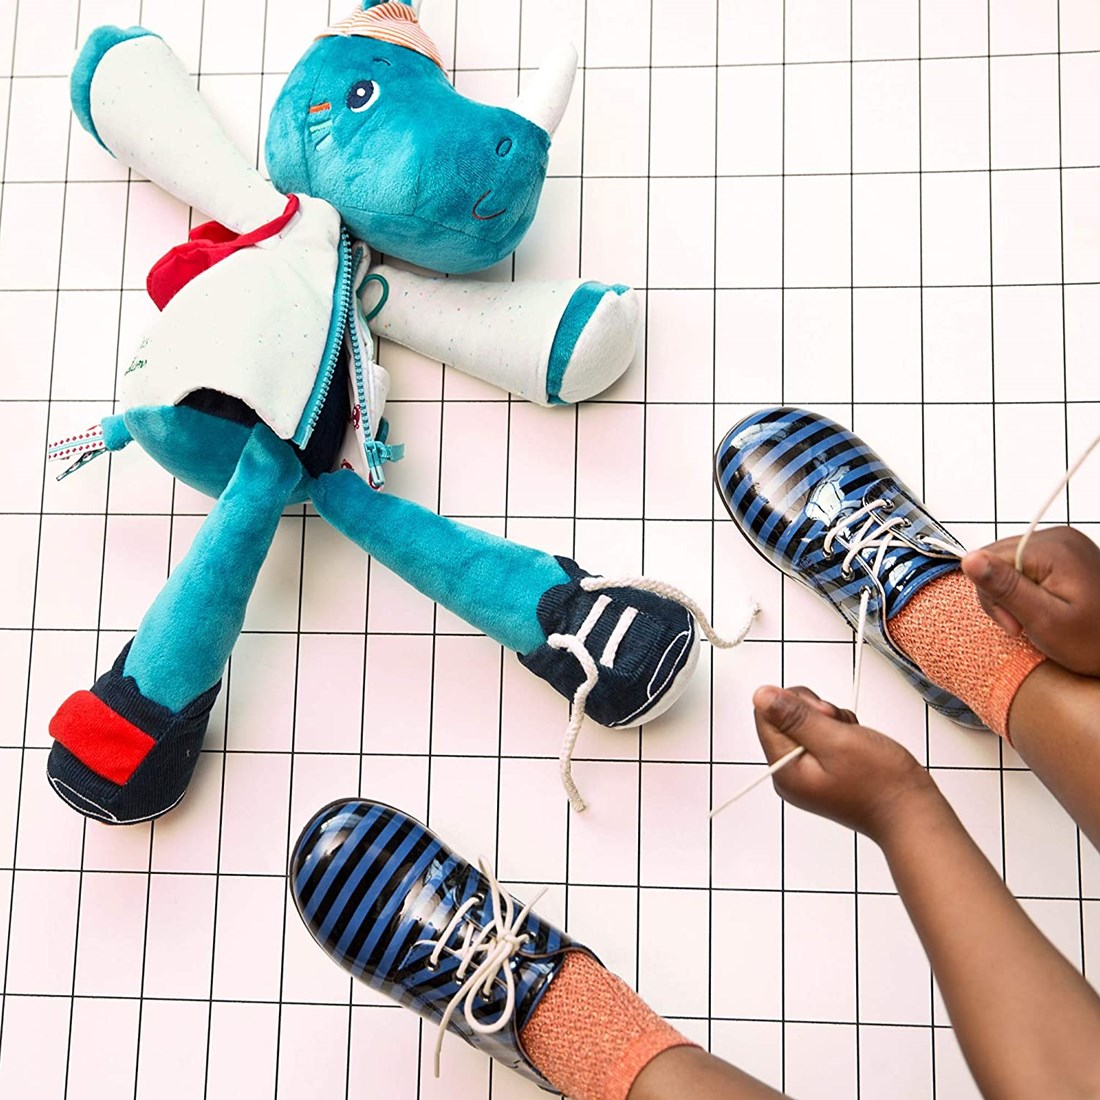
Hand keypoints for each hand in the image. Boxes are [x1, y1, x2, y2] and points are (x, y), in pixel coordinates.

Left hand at [752, 685, 934, 842]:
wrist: (911, 812)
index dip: (794, 704)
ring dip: (831, 722)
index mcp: (785, 770)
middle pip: (783, 719)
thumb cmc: (882, 784)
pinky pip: (820, 738)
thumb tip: (761, 696)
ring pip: (805, 724)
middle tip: (839, 726)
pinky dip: (839, 733)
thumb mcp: (835, 740)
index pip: (765, 716)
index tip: (823, 714)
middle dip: (814, 712)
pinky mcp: (822, 771)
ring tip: (852, 739)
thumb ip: (795, 717)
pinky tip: (855, 744)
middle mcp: (790, 774)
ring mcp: (807, 774)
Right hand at [962, 526, 1099, 677]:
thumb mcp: (1044, 621)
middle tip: (1024, 625)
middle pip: (996, 559)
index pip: (988, 558)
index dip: (992, 594)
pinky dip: (1026, 590)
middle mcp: (1058, 537)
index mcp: (1053, 548)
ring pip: (1007, 564)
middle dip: (1002, 595)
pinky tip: (1042, 607)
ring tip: (1035, 619)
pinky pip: (1024, 567)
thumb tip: (969, 559)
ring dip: (1012, 595)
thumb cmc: (1095, 641)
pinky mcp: (1063, 555)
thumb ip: (1006, 588)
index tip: (1015, 624)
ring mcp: (1062, 544)